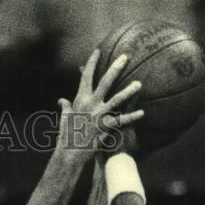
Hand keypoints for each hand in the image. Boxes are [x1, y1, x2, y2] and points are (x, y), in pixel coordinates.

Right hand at [57, 49, 143, 163]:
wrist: (69, 152)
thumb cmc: (66, 135)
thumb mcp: (65, 118)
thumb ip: (66, 107)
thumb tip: (62, 100)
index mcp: (80, 99)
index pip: (85, 76)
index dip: (91, 63)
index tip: (97, 51)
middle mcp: (90, 104)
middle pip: (104, 82)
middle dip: (115, 68)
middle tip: (125, 57)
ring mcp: (98, 114)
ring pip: (116, 99)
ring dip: (128, 91)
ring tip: (139, 84)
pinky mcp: (105, 126)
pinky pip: (121, 120)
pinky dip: (131, 116)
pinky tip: (142, 112)